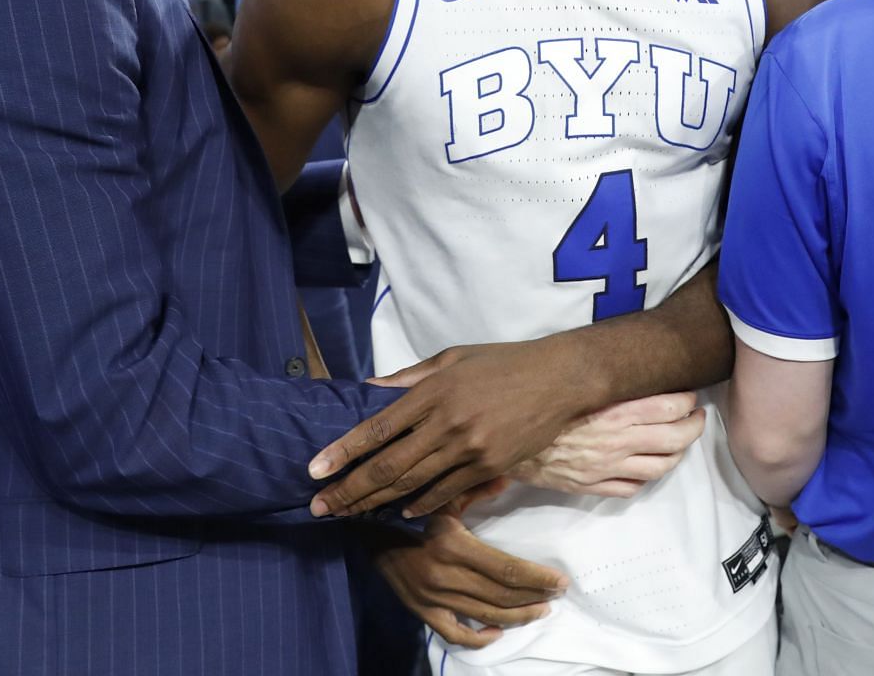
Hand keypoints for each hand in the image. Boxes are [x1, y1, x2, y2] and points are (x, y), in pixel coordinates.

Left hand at [309, 339, 591, 517]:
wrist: (559, 378)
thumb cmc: (503, 362)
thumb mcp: (453, 357)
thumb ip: (410, 378)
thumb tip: (370, 389)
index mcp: (433, 391)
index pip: (377, 428)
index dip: (343, 452)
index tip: (315, 470)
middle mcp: (446, 423)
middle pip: (388, 465)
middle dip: (349, 490)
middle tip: (320, 507)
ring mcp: (469, 449)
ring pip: (412, 484)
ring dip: (376, 504)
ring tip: (348, 515)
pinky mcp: (490, 466)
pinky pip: (447, 492)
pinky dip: (420, 505)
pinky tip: (399, 513)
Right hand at [372, 486, 568, 649]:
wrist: (369, 533)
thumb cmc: (411, 511)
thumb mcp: (443, 496)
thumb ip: (477, 487)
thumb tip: (509, 478)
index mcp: (454, 546)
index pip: (506, 569)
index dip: (537, 579)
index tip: (560, 581)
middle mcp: (446, 576)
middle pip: (501, 595)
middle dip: (534, 598)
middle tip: (557, 596)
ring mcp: (434, 598)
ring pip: (485, 616)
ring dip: (517, 617)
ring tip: (539, 611)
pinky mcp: (423, 612)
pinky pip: (455, 634)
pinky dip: (479, 638)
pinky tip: (497, 632)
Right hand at [512, 392, 704, 497]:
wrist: (505, 437)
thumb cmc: (540, 405)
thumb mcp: (575, 384)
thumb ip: (605, 380)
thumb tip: (629, 365)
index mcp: (612, 410)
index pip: (668, 406)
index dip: (686, 401)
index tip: (689, 395)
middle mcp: (614, 440)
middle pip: (674, 438)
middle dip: (693, 427)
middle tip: (697, 417)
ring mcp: (605, 467)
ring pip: (660, 467)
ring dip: (678, 454)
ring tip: (680, 442)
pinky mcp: (591, 485)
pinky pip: (631, 487)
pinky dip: (646, 478)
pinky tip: (648, 466)